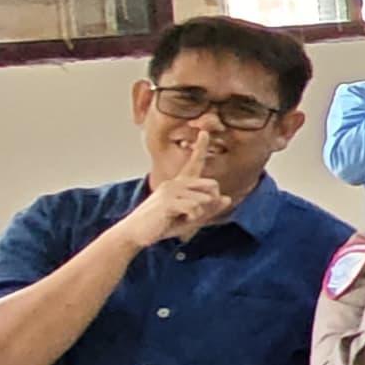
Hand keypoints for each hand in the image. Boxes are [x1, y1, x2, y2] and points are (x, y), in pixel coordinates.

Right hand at [123, 128, 235, 246]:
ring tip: (182, 218)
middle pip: (212, 185)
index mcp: (181, 183)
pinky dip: (192, 218)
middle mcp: (176, 182)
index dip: (200, 147)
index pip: (194, 162)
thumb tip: (227, 198)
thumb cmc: (163, 223)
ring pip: (205, 199)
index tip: (205, 131)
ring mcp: (171, 191)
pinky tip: (178, 219)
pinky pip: (195, 207)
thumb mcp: (191, 216)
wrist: (137, 233)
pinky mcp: (168, 202)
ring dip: (199, 214)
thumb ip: (209, 208)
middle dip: (211, 202)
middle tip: (196, 214)